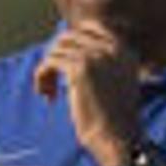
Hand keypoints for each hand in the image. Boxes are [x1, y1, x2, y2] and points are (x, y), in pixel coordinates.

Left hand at [34, 23, 145, 163]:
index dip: (69, 44)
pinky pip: (49, 62)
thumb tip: (66, 48)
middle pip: (67, 37)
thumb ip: (100, 62)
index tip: (62, 65)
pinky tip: (48, 95)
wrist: (118, 137)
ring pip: (55, 49)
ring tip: (49, 92)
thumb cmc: (113, 117)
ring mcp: (96, 56)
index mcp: (123, 49)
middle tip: (52, 81)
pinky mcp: (80, 69)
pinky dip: (41, 77)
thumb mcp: (115, 81)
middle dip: (55, 57)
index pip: (89, 27)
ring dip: (46, 70)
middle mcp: (112, 48)